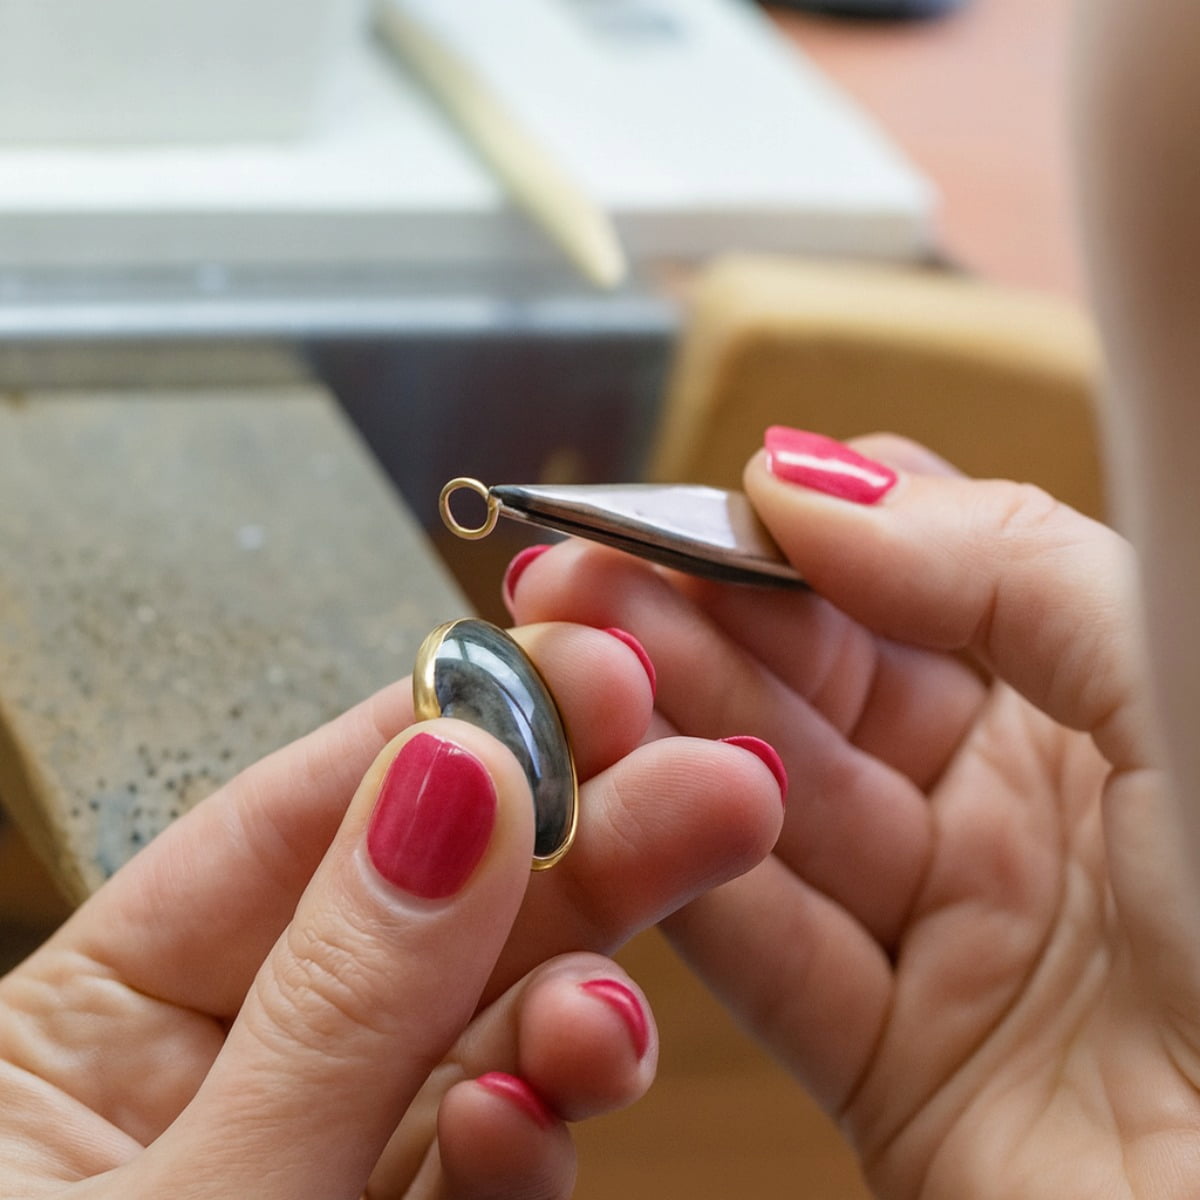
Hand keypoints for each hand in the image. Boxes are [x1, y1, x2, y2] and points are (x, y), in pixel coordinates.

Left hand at [0, 623, 784, 1199]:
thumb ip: (332, 1003)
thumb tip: (455, 780)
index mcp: (94, 1020)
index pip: (298, 823)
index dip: (447, 733)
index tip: (583, 675)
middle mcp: (215, 1071)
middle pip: (422, 914)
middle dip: (571, 846)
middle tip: (712, 780)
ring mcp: (317, 1159)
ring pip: (478, 1037)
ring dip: (573, 1000)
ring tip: (626, 1005)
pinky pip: (486, 1166)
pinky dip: (533, 1142)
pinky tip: (549, 1115)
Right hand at [509, 434, 1199, 1198]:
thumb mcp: (1176, 675)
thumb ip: (1005, 563)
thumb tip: (806, 479)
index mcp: (1086, 698)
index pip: (897, 585)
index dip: (785, 540)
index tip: (683, 504)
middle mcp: (1006, 809)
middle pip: (808, 695)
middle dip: (686, 625)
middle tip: (576, 578)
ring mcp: (942, 937)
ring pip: (764, 812)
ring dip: (660, 740)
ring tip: (569, 671)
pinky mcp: (890, 1069)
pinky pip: (767, 956)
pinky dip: (686, 880)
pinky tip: (620, 802)